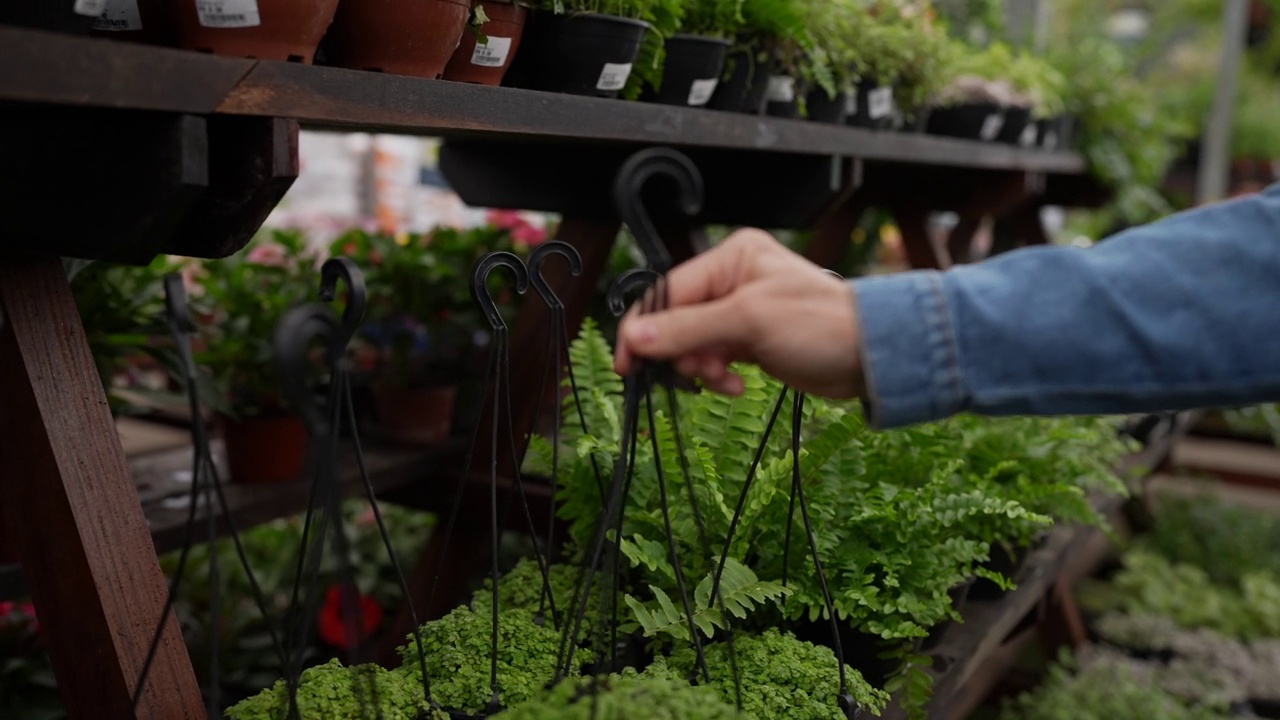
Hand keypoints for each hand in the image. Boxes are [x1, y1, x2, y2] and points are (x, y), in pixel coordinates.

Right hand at [614, 229, 865, 398]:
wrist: (871, 356)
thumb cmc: (821, 324)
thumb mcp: (748, 322)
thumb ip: (687, 329)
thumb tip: (636, 337)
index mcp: (731, 258)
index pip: (669, 292)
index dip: (645, 328)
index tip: (629, 363)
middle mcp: (733, 279)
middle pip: (677, 319)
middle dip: (681, 351)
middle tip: (693, 374)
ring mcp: (742, 311)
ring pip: (693, 343)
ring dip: (702, 366)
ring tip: (724, 379)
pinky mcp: (751, 339)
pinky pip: (714, 357)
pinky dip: (719, 375)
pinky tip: (739, 384)